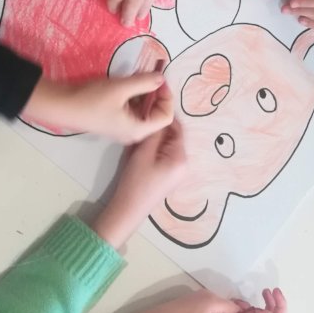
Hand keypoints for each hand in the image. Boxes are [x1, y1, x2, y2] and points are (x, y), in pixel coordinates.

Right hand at [23, 73, 173, 144]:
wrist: (61, 106)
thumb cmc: (91, 99)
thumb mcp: (121, 87)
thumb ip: (144, 82)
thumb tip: (161, 78)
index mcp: (138, 130)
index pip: (166, 117)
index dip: (167, 97)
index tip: (160, 78)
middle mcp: (133, 133)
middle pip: (156, 115)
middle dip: (157, 94)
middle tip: (151, 74)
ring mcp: (123, 128)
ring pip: (144, 111)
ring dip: (145, 93)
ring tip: (139, 76)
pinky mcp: (115, 121)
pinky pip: (132, 110)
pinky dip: (134, 97)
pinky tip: (128, 83)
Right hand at [102, 120, 187, 234]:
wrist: (129, 209)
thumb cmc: (136, 181)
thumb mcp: (143, 153)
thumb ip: (153, 133)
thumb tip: (158, 115)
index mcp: (181, 157)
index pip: (177, 128)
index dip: (165, 115)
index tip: (152, 103)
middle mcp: (184, 163)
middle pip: (173, 136)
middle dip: (159, 126)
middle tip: (142, 115)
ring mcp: (177, 170)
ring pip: (167, 144)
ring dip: (155, 136)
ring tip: (140, 129)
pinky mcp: (168, 174)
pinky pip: (164, 154)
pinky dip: (154, 146)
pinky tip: (140, 144)